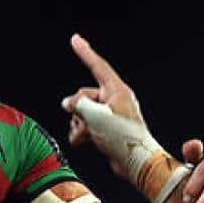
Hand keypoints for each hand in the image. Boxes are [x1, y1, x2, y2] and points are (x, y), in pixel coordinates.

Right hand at [60, 34, 151, 179]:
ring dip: (78, 124)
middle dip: (78, 109)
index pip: (98, 66)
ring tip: (84, 135)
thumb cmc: (122, 137)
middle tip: (84, 122)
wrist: (135, 163)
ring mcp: (110, 114)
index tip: (75, 39)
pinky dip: (82, 132)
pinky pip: (87, 123)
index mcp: (117, 90)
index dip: (85, 52)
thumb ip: (78, 104)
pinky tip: (83, 141)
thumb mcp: (95, 116)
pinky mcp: (107, 128)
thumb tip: (67, 103)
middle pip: (85, 95)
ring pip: (83, 111)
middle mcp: (114, 99)